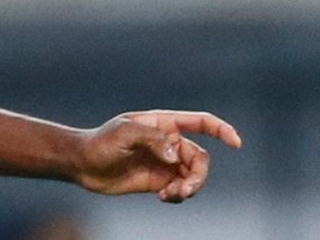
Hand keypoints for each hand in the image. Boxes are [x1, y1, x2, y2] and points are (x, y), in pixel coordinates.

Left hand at [74, 110, 242, 202]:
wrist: (83, 165)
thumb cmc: (100, 142)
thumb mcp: (124, 133)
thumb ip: (152, 139)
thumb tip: (174, 154)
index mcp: (163, 123)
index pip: (200, 122)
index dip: (221, 130)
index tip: (236, 143)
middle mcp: (168, 142)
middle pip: (200, 158)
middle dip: (199, 175)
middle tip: (184, 188)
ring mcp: (165, 162)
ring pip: (194, 176)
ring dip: (190, 188)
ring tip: (172, 195)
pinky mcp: (160, 181)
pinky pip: (181, 189)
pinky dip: (179, 196)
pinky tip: (164, 197)